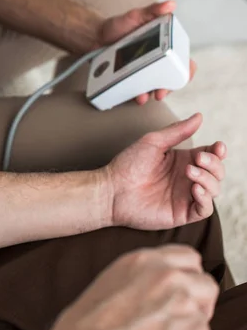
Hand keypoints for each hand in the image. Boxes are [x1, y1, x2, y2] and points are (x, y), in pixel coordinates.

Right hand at [45, 245, 218, 329]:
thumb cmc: (88, 320)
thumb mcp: (113, 280)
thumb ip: (144, 273)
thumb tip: (165, 278)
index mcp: (144, 260)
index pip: (189, 256)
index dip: (186, 274)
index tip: (181, 286)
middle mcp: (167, 277)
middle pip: (205, 284)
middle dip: (195, 299)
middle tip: (175, 313)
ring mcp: (183, 305)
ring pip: (203, 313)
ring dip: (189, 322)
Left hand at [100, 1, 196, 103]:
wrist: (95, 37)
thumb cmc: (118, 26)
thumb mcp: (135, 16)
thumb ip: (152, 11)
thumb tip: (170, 5)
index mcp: (164, 48)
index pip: (182, 61)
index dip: (185, 71)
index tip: (181, 76)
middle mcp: (156, 62)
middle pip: (169, 80)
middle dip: (168, 89)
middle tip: (160, 93)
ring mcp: (142, 73)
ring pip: (152, 89)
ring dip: (150, 95)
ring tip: (142, 97)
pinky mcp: (128, 80)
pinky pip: (134, 91)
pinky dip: (133, 95)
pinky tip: (130, 96)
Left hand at [104, 113, 226, 229]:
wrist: (111, 189)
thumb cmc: (127, 165)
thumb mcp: (153, 142)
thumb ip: (177, 131)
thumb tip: (198, 116)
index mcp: (181, 161)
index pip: (210, 155)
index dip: (218, 151)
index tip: (218, 146)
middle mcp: (186, 178)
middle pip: (216, 171)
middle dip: (214, 163)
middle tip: (198, 159)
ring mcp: (185, 196)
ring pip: (214, 189)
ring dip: (208, 178)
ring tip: (190, 171)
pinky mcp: (181, 213)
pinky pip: (205, 209)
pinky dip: (206, 198)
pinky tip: (194, 188)